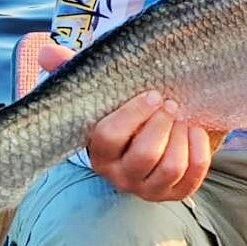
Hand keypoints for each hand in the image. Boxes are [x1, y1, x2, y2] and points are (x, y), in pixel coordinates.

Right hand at [39, 43, 213, 201]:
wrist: (162, 133)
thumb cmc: (129, 112)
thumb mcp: (106, 93)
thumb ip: (74, 71)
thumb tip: (46, 53)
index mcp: (99, 153)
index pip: (108, 137)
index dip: (133, 114)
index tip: (153, 94)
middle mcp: (121, 177)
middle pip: (144, 155)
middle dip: (162, 124)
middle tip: (171, 104)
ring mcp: (149, 188)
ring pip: (170, 167)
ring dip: (182, 137)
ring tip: (183, 118)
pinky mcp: (176, 193)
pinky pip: (193, 175)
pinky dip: (200, 149)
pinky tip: (196, 130)